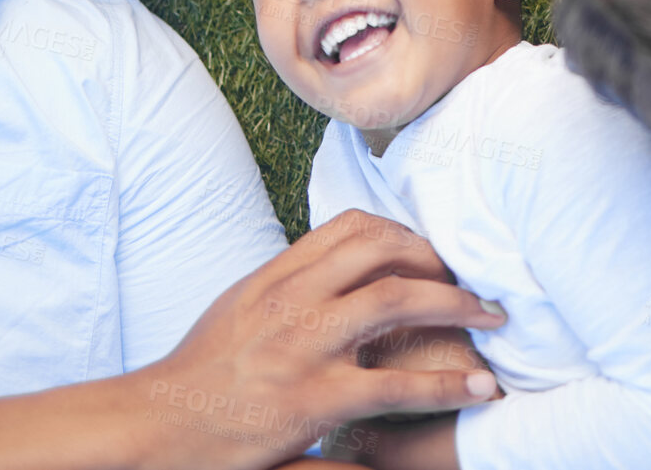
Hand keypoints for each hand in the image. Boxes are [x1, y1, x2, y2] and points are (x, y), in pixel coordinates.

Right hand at [139, 211, 504, 469]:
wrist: (160, 423)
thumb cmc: (199, 374)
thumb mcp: (238, 308)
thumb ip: (285, 288)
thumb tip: (333, 279)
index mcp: (275, 276)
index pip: (347, 227)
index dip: (399, 231)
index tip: (428, 250)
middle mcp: (292, 300)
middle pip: (380, 251)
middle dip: (436, 260)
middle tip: (469, 281)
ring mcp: (304, 346)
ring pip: (394, 302)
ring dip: (455, 305)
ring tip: (490, 318)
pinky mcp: (315, 398)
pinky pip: (394, 384)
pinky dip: (445, 384)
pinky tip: (478, 389)